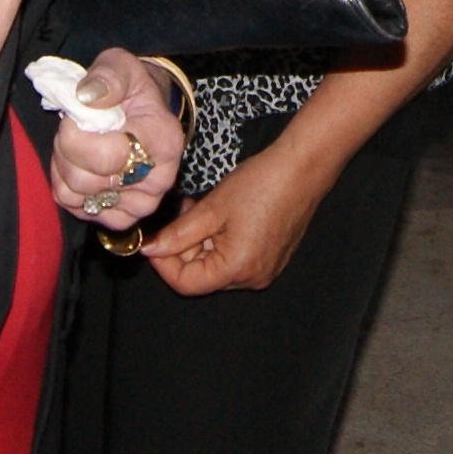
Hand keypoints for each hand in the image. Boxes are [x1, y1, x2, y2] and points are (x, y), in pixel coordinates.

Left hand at [48, 47, 182, 230]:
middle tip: (73, 128)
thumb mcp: (121, 66)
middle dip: (66, 150)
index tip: (76, 116)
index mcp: (164, 141)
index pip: (108, 155)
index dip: (76, 136)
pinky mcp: (124, 218)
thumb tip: (87, 97)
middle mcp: (160, 179)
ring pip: (77, 196)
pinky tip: (80, 164)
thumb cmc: (130, 90)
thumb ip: (107, 76)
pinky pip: (76, 209)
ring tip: (77, 144)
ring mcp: (143, 203)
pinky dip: (67, 187)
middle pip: (87, 180)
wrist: (141, 113)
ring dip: (64, 167)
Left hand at [144, 131, 336, 295]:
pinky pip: (234, 259)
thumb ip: (178, 234)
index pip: (185, 283)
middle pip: (202, 276)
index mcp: (237, 269)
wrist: (302, 169)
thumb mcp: (211, 208)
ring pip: (216, 266)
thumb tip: (149, 249)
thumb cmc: (261, 184)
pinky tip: (222, 215)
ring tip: (202, 208)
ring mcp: (264, 270)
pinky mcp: (270, 259)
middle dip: (184, 247)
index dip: (163, 263)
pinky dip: (220, 241)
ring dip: (201, 241)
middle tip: (182, 213)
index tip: (153, 240)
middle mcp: (252, 278)